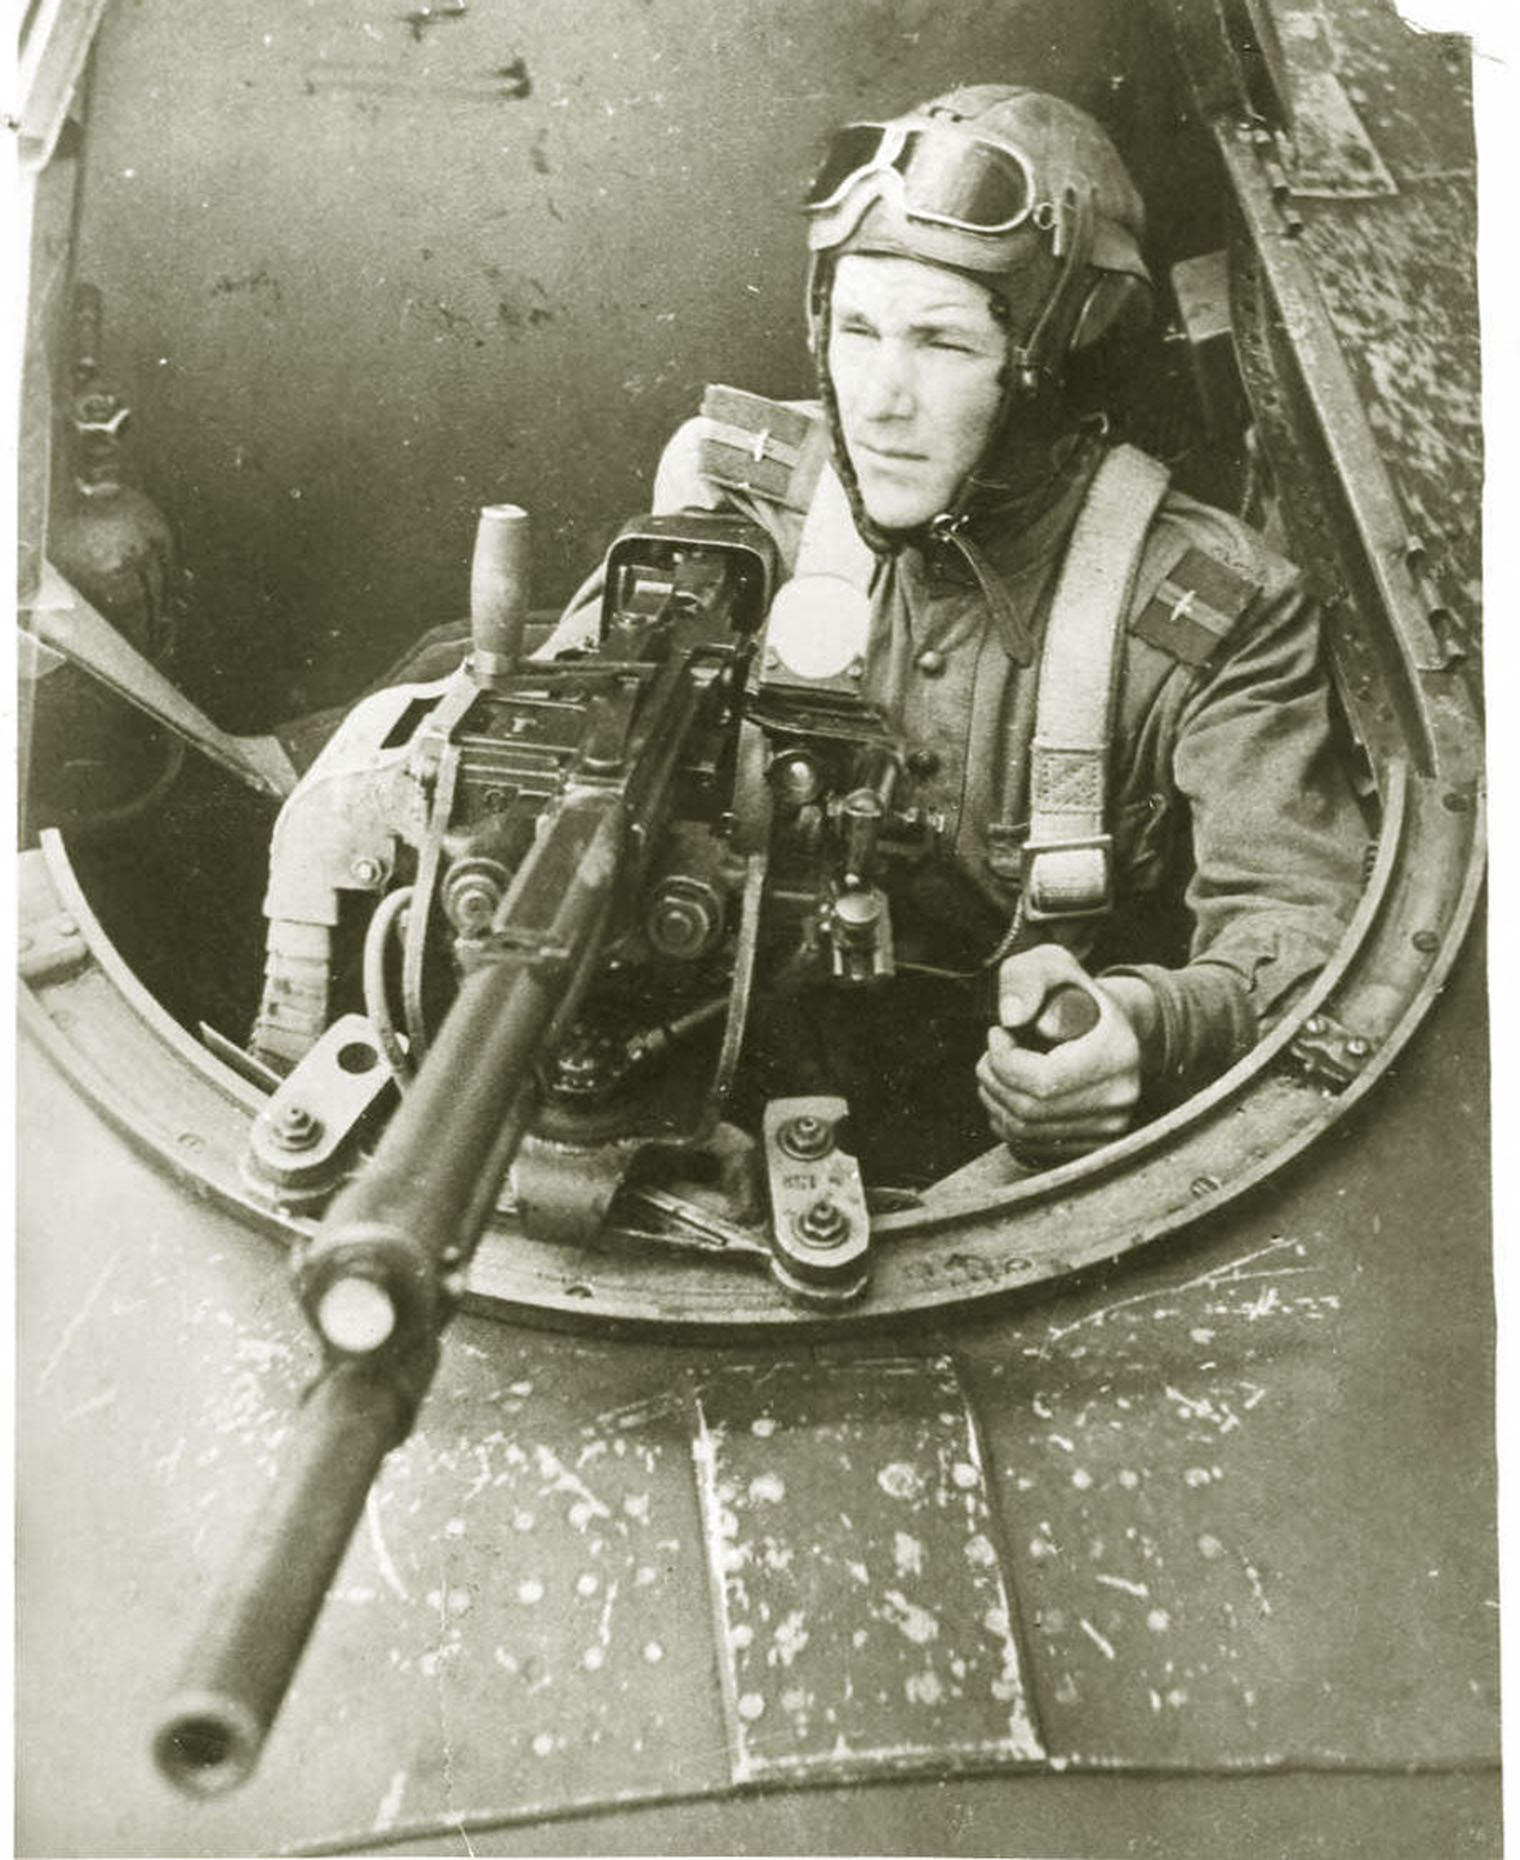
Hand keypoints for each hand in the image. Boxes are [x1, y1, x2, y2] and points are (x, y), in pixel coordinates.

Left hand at [976, 944, 1147, 1162]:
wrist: (1107, 1027)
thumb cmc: (1073, 994)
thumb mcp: (1049, 964)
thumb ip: (1026, 978)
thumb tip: (1012, 1017)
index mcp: (1117, 1055)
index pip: (1044, 1081)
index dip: (1004, 1060)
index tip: (997, 1034)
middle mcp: (1119, 1100)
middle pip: (1029, 1110)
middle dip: (993, 1079)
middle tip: (990, 1053)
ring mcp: (1107, 1129)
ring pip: (1024, 1131)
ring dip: (994, 1099)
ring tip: (995, 1069)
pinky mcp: (1091, 1146)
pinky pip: (1029, 1145)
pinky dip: (1005, 1119)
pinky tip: (1008, 1091)